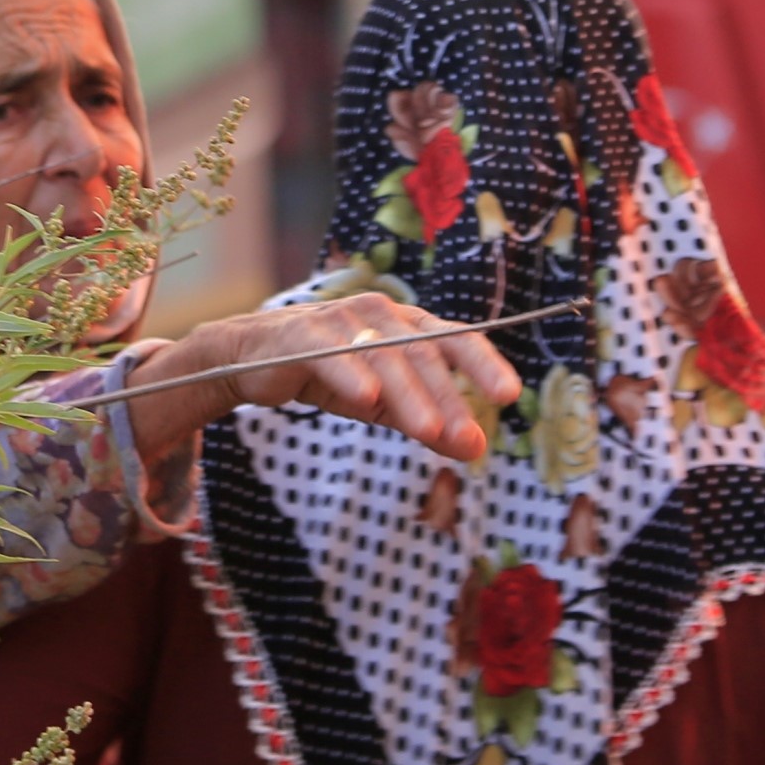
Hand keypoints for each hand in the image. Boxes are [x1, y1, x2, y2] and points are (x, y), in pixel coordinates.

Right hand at [122, 294, 521, 471]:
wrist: (255, 358)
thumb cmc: (332, 373)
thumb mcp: (386, 404)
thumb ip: (428, 422)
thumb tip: (477, 449)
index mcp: (408, 327)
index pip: (455, 340)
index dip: (483, 365)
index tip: (509, 395)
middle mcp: (381, 315)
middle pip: (423, 355)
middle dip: (449, 399)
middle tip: (469, 439)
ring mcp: (342, 321)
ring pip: (385, 358)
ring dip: (409, 396)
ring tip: (431, 431)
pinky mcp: (303, 335)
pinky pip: (332, 354)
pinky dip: (350, 374)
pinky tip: (366, 398)